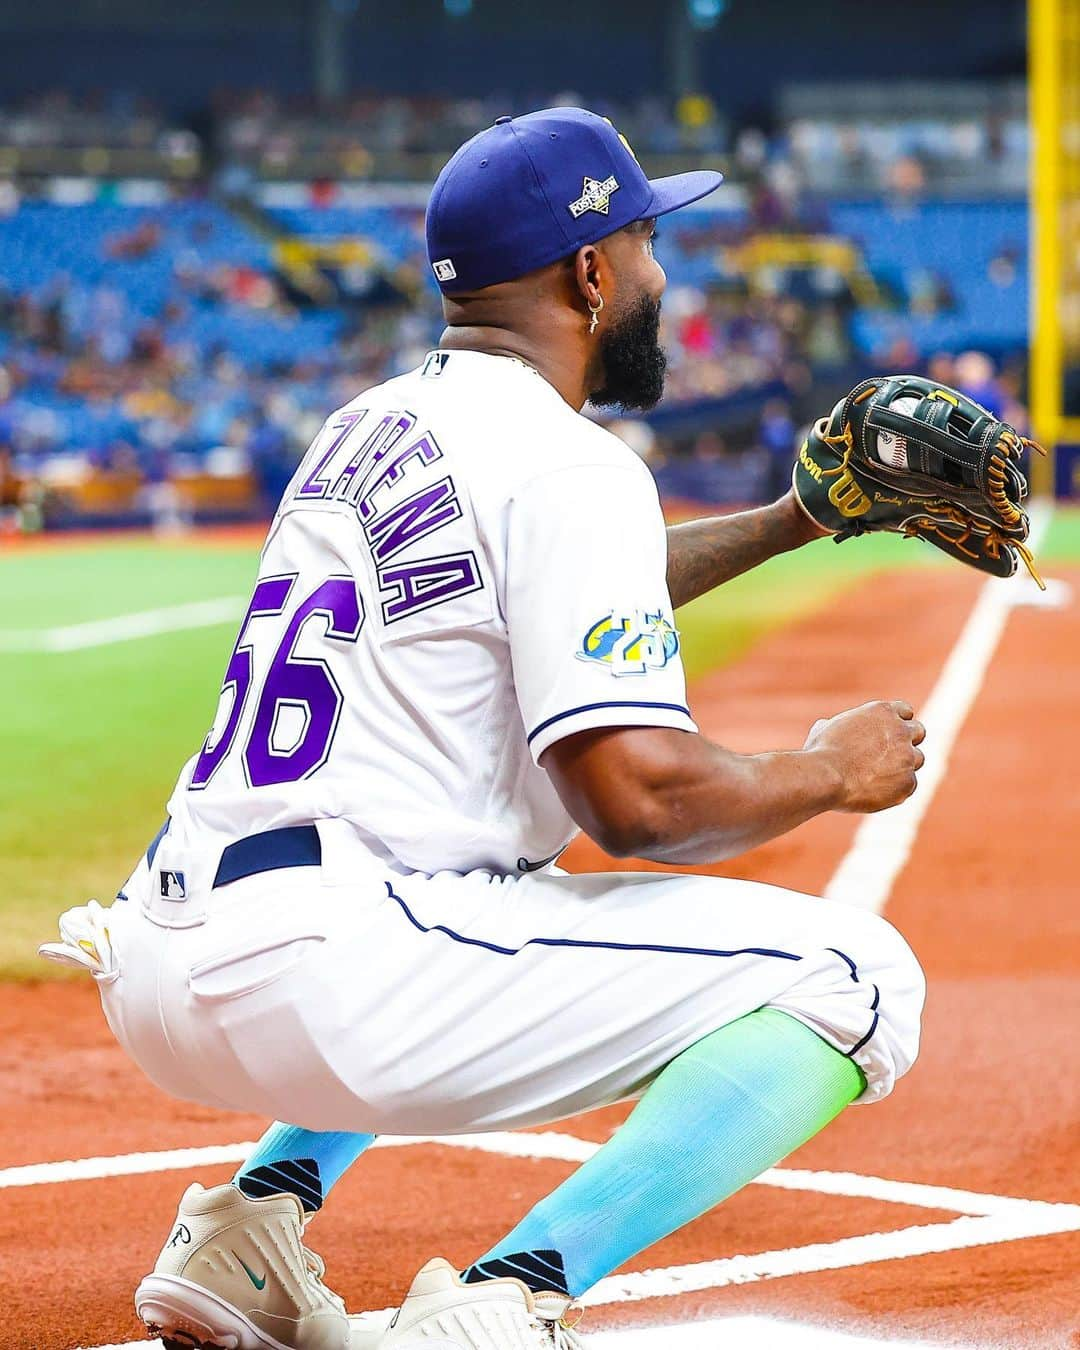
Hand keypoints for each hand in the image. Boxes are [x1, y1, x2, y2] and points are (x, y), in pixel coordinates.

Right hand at [804, 700, 925, 812]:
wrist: (827, 776)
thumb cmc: (821, 752)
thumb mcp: (825, 729)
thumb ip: (837, 726)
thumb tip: (826, 726)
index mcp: (882, 712)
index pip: (905, 712)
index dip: (898, 723)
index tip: (889, 735)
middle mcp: (900, 731)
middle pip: (919, 732)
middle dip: (908, 742)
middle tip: (892, 755)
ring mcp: (907, 756)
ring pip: (917, 759)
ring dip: (904, 766)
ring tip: (878, 777)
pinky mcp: (908, 782)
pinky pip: (909, 784)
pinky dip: (896, 789)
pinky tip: (874, 792)